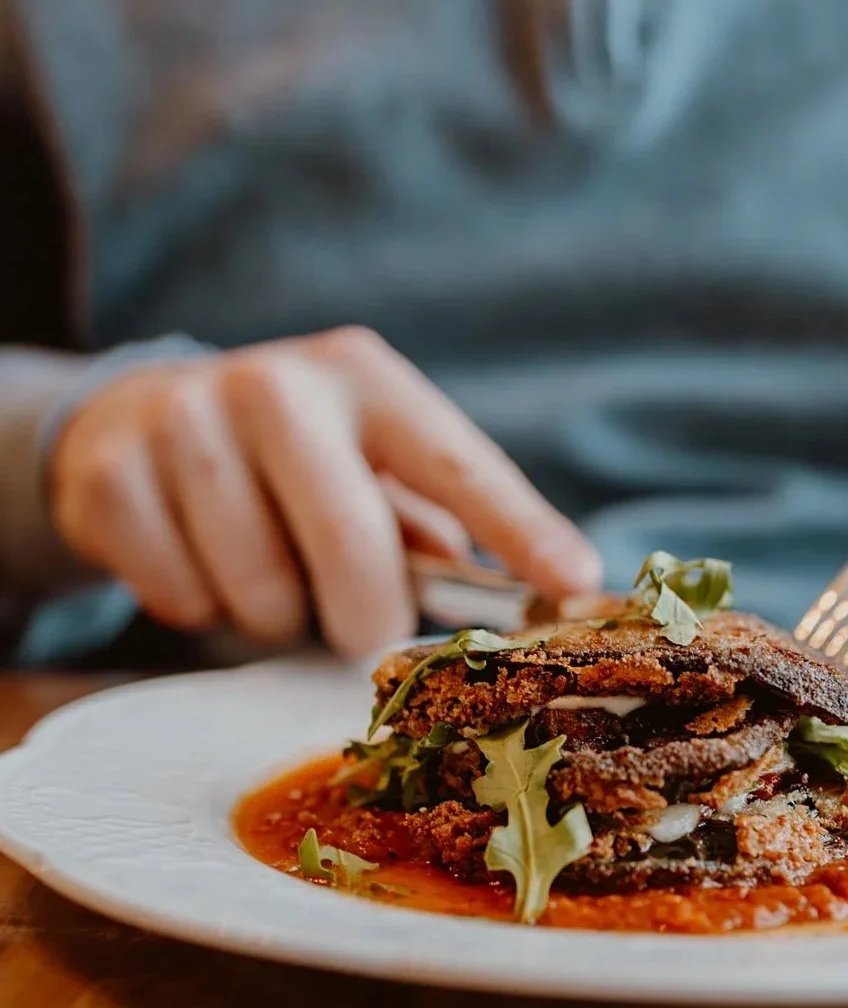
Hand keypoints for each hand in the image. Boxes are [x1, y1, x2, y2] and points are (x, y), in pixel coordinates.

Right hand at [51, 327, 601, 656]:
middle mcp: (276, 385)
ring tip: (265, 570)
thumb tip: (531, 590)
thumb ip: (436, 525)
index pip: (458, 463)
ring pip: (261, 592)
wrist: (137, 419)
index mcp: (364, 379)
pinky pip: (184, 602)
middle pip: (352, 548)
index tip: (575, 584)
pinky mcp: (112, 478)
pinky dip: (200, 610)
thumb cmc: (292, 462)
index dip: (521, 530)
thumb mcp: (369, 464)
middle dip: (365, 618)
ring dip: (274, 615)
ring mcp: (185, 424)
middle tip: (357, 628)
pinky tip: (198, 560)